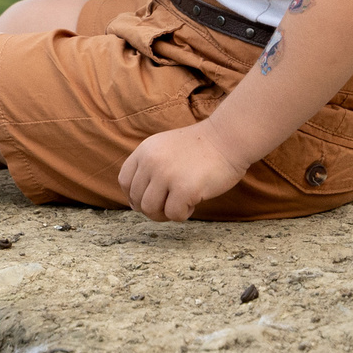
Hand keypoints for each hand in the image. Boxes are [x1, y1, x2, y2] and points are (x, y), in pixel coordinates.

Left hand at [117, 123, 247, 221]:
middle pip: (137, 199)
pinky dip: (183, 214)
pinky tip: (194, 202)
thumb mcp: (165, 148)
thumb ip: (150, 167)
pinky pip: (173, 214)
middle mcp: (151, 162)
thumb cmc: (202, 147)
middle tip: (170, 205)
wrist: (228, 139)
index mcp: (144, 151)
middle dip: (152, 208)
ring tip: (181, 204)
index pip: (125, 181)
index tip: (148, 201)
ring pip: (150, 209)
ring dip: (166, 213)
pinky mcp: (184, 189)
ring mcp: (166, 175)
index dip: (133, 196)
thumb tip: (136, 202)